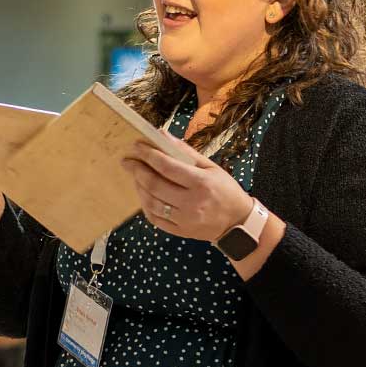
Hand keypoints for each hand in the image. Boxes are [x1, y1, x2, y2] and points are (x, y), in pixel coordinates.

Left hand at [121, 135, 254, 242]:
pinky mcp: (180, 232)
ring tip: (135, 176)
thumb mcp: (211, 167)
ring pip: (152, 203)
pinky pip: (155, 218)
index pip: (167, 166)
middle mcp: (192, 202)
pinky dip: (146, 205)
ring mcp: (184, 220)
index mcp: (201, 183)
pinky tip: (144, 194)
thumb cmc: (225, 189)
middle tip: (127, 161)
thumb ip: (186, 152)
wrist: (237, 222)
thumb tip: (163, 135)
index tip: (137, 147)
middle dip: (138, 170)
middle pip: (155, 185)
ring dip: (139, 187)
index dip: (149, 155)